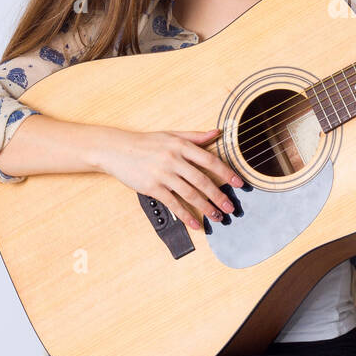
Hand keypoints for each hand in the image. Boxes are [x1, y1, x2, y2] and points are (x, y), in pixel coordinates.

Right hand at [96, 126, 243, 231]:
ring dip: (206, 207)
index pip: (210, 160)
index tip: (238, 183)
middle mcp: (174, 160)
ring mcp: (163, 175)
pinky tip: (195, 223)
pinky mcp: (153, 188)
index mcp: (181, 146)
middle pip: (203, 180)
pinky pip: (174, 204)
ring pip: (191, 194)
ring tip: (217, 216)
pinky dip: (186, 216)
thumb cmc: (145, 143)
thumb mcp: (171, 134)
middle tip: (230, 207)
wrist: (116, 150)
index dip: (226, 173)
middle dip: (219, 196)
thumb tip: (217, 132)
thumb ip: (195, 136)